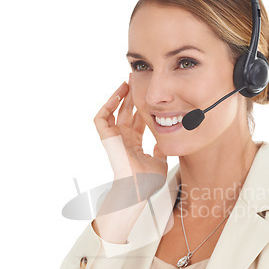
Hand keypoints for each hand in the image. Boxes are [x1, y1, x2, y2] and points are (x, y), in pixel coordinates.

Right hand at [93, 77, 167, 200]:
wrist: (137, 188)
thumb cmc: (147, 181)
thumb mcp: (160, 160)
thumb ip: (161, 149)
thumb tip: (166, 140)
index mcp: (135, 144)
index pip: (138, 120)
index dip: (144, 107)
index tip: (150, 95)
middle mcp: (123, 139)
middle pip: (127, 112)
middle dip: (133, 96)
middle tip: (138, 80)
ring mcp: (114, 138)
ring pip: (115, 111)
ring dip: (120, 96)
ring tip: (127, 82)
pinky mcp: (106, 138)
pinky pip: (101, 118)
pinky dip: (107, 105)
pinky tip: (117, 94)